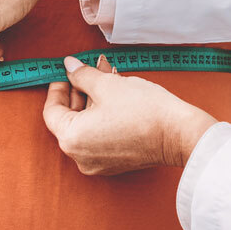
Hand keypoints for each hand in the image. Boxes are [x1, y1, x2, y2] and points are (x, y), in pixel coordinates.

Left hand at [43, 56, 217, 174]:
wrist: (178, 134)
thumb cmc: (143, 110)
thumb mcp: (107, 84)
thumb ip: (82, 75)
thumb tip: (69, 67)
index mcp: (71, 138)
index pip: (52, 111)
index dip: (57, 88)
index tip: (64, 73)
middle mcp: (80, 156)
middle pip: (69, 120)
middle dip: (78, 93)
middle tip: (88, 71)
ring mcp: (97, 163)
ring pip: (86, 128)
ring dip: (91, 103)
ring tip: (104, 79)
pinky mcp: (115, 163)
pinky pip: (99, 137)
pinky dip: (102, 118)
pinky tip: (113, 98)